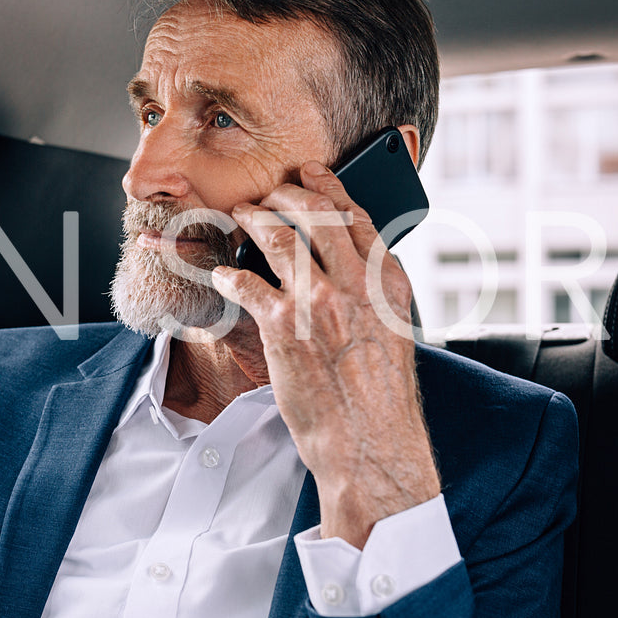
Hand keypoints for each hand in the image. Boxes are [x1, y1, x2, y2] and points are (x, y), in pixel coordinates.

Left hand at [212, 160, 439, 548]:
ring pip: (278, 236)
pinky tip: (224, 273)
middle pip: (316, 213)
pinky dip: (230, 273)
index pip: (358, 216)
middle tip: (267, 194)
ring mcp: (318, 301)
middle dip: (285, 194)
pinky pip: (246, 281)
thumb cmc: (380, 400)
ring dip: (253, 220)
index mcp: (389, 283)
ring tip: (241, 216)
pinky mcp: (283, 325)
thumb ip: (372, 294)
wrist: (370, 445)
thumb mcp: (393, 334)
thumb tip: (347, 266)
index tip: (312, 173)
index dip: (330, 187)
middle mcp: (356, 284)